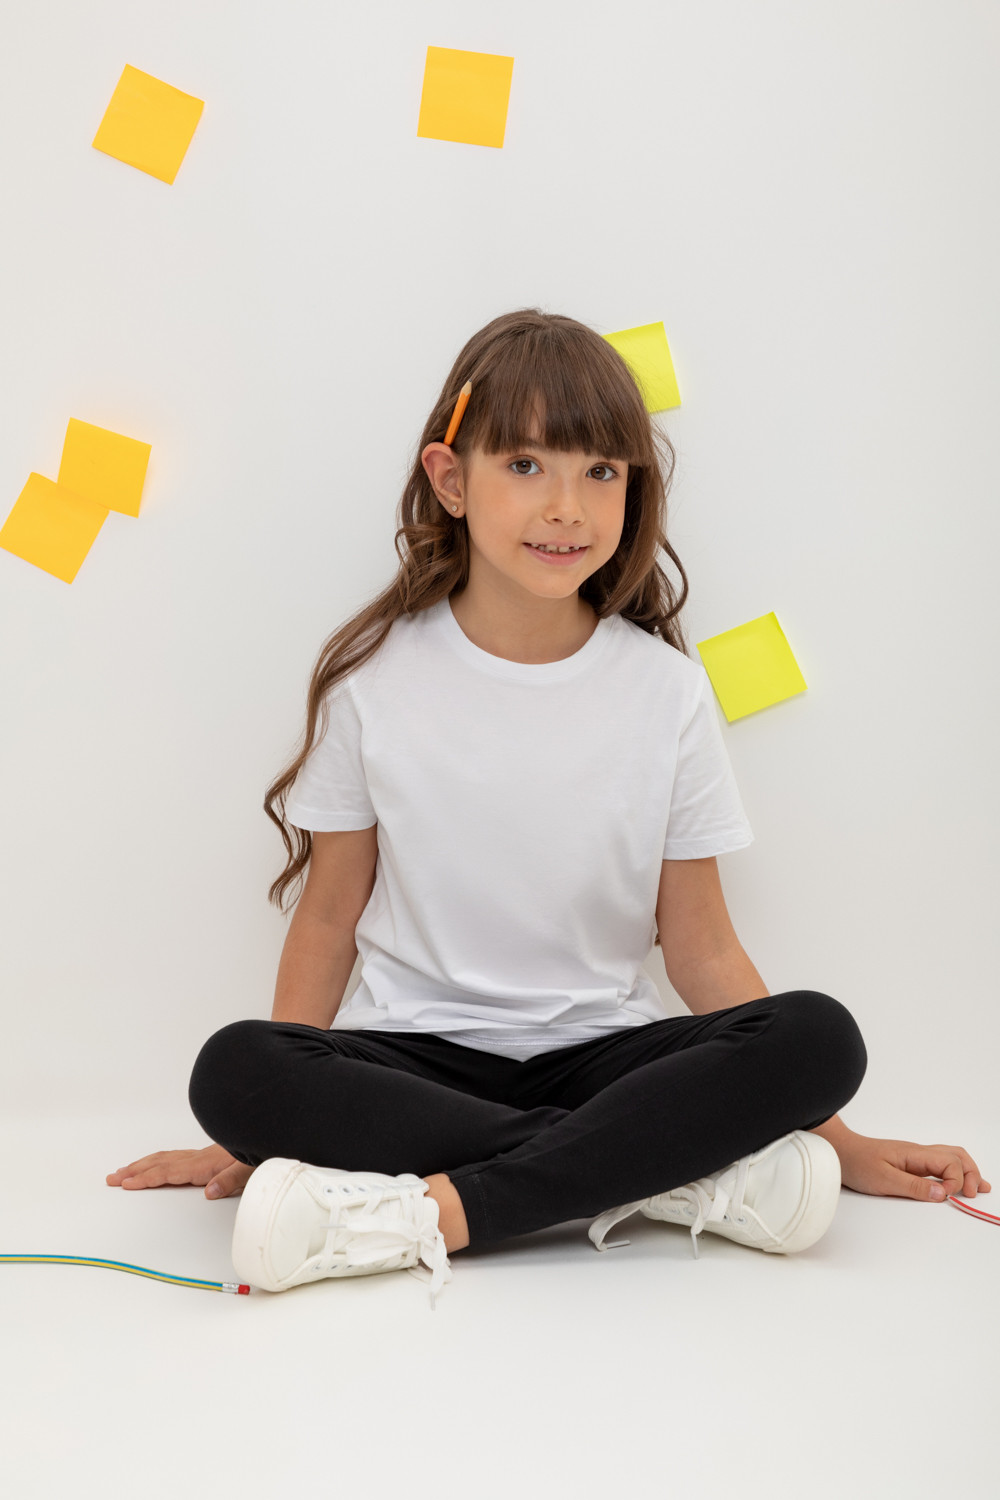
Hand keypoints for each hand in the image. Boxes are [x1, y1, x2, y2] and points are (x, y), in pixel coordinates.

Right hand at [106, 1145, 254, 1199]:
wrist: (269, 1132)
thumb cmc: (259, 1153)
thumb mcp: (249, 1169)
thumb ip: (229, 1180)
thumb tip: (210, 1192)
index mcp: (204, 1165)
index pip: (168, 1172)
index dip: (146, 1178)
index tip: (125, 1184)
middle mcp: (199, 1158)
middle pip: (160, 1164)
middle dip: (134, 1171)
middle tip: (112, 1178)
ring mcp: (201, 1155)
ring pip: (165, 1158)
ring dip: (143, 1164)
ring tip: (125, 1171)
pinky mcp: (207, 1155)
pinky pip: (175, 1157)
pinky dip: (159, 1160)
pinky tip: (157, 1163)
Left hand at [836, 1131, 991, 1201]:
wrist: (839, 1151)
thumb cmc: (858, 1163)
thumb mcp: (884, 1180)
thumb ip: (914, 1187)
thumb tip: (943, 1194)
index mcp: (915, 1154)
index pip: (949, 1163)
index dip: (956, 1180)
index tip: (949, 1197)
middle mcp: (919, 1152)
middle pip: (957, 1156)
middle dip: (971, 1174)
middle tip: (974, 1194)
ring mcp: (916, 1156)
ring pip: (951, 1157)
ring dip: (967, 1171)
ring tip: (979, 1189)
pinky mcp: (911, 1163)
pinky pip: (939, 1164)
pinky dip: (954, 1172)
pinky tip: (959, 1184)